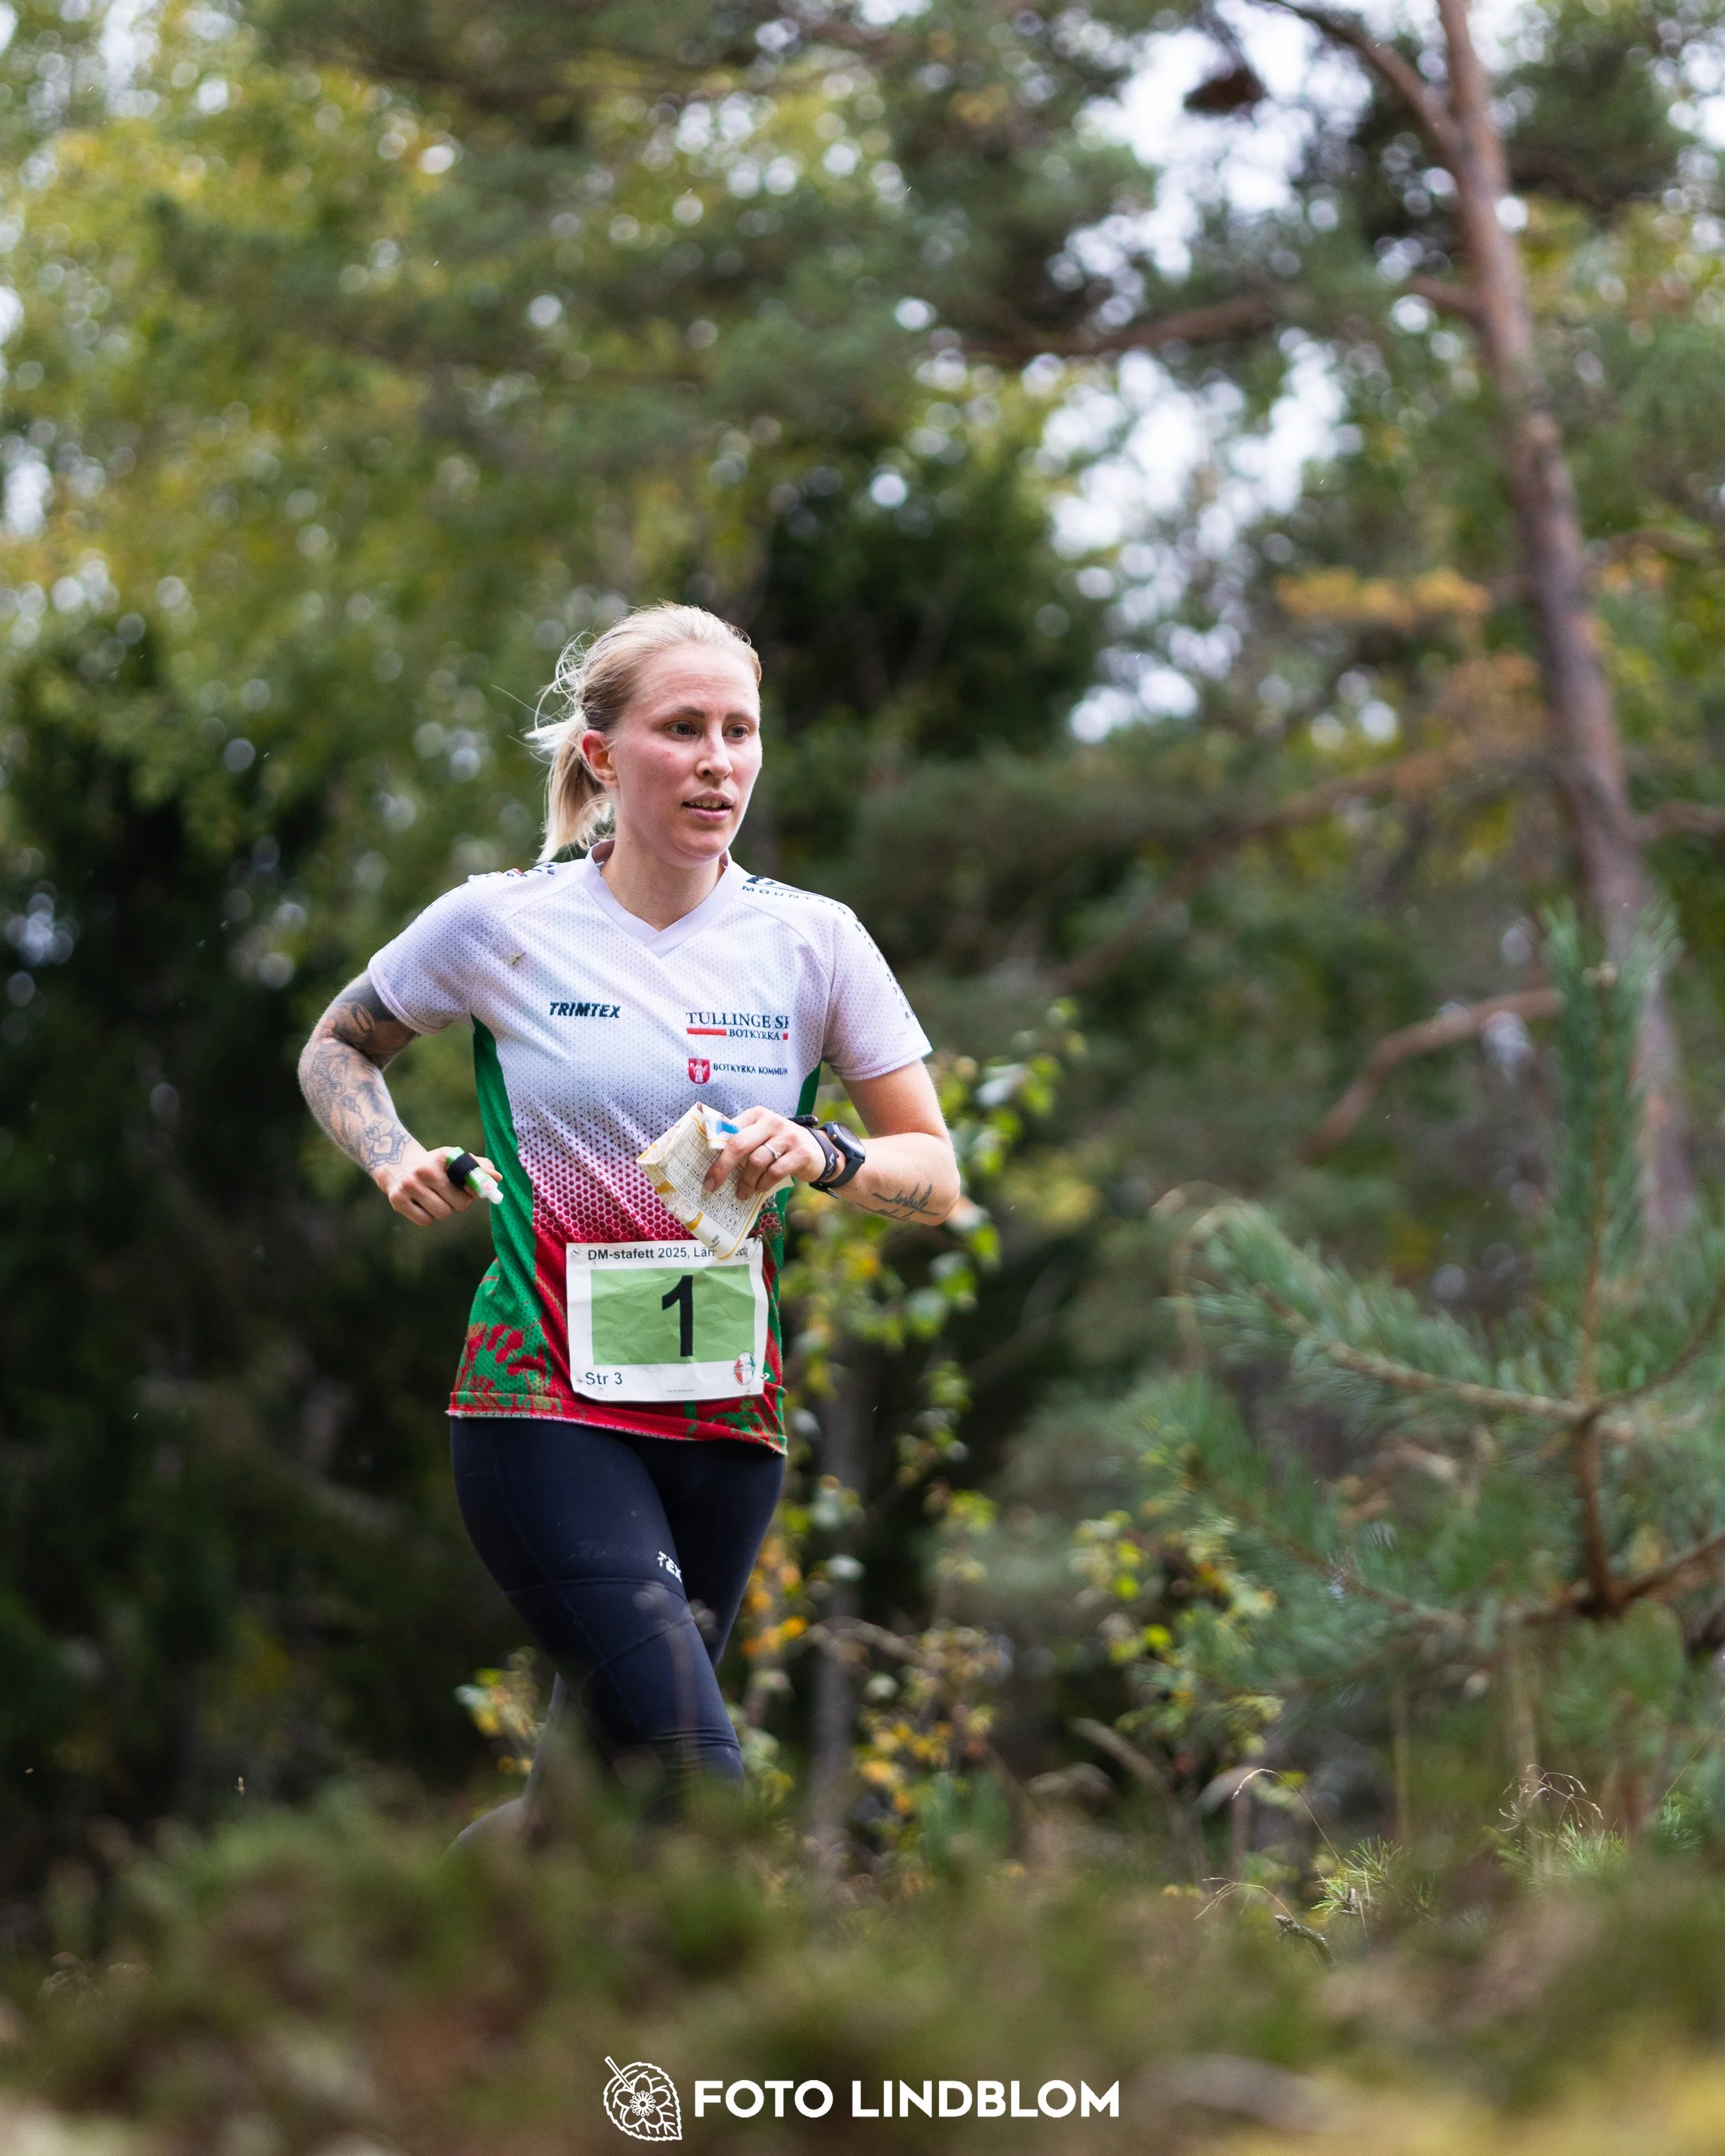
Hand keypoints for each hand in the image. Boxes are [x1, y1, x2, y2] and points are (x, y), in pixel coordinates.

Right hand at [374, 1139, 499, 1223]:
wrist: (397, 1165)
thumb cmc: (435, 1166)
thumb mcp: (454, 1159)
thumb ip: (478, 1167)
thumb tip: (497, 1179)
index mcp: (442, 1156)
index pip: (470, 1177)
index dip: (477, 1189)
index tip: (476, 1191)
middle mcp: (425, 1170)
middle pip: (460, 1204)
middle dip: (459, 1202)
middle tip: (449, 1193)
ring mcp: (409, 1185)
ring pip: (443, 1213)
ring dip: (442, 1210)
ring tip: (434, 1197)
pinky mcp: (397, 1200)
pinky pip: (425, 1221)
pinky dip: (427, 1216)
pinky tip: (421, 1203)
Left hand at [703, 1106, 826, 1202]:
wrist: (817, 1151)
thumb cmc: (780, 1145)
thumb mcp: (761, 1137)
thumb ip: (741, 1142)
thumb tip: (712, 1161)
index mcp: (756, 1115)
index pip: (729, 1130)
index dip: (714, 1150)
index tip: (703, 1169)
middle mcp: (771, 1122)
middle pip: (739, 1144)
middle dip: (722, 1168)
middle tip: (711, 1186)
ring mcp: (787, 1136)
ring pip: (757, 1161)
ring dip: (746, 1181)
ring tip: (742, 1193)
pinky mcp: (800, 1153)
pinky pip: (775, 1171)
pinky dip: (764, 1184)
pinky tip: (759, 1190)